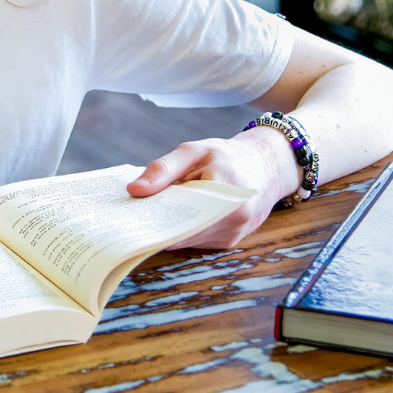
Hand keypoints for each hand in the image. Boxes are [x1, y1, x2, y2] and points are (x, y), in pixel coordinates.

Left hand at [125, 127, 301, 248]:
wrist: (267, 165)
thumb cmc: (227, 155)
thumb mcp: (193, 151)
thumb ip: (163, 169)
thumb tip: (134, 190)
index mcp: (225, 191)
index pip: (180, 214)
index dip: (152, 219)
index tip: (126, 218)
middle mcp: (233, 218)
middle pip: (182, 233)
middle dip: (155, 227)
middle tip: (126, 220)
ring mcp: (234, 234)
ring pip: (188, 241)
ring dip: (166, 232)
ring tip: (141, 218)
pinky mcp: (230, 241)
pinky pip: (198, 241)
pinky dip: (181, 232)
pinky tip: (166, 220)